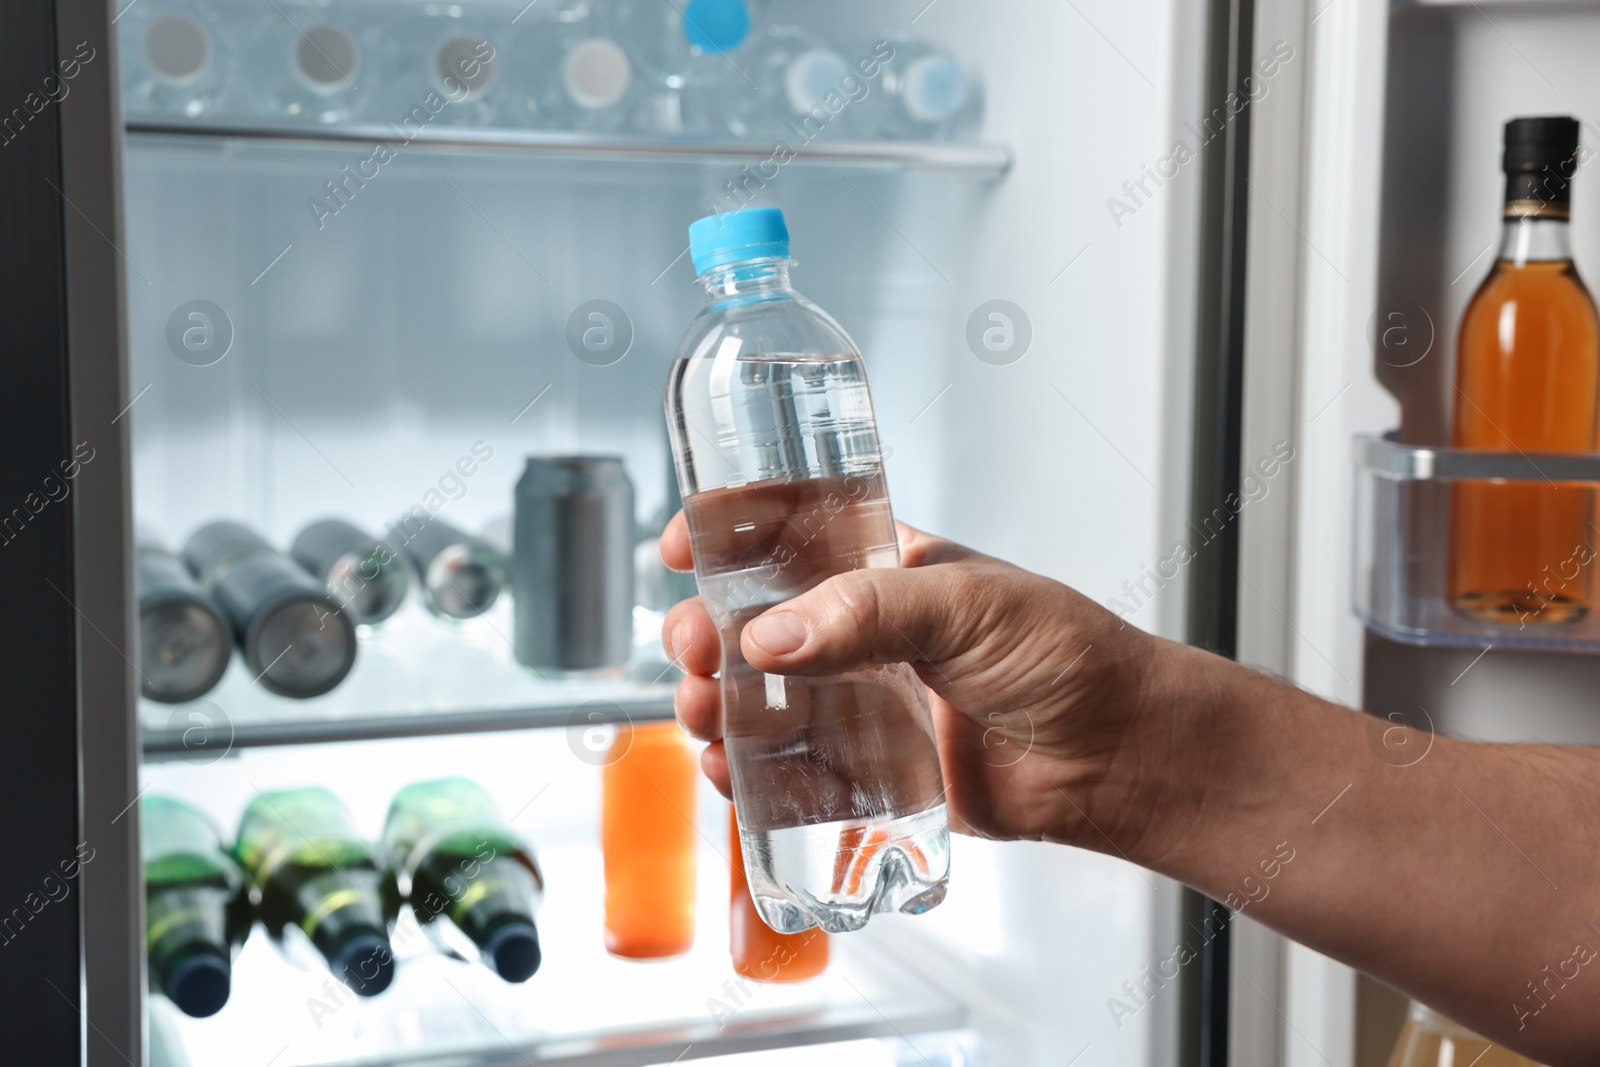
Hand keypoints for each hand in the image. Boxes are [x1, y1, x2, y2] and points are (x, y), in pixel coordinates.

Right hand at [661, 513, 1202, 854]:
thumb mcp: (968, 605)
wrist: (1116, 755)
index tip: (682, 546)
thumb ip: (870, 614)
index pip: (788, 530)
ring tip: (705, 715)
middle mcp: (859, 629)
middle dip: (706, 631)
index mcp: (883, 564)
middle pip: (752, 620)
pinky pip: (787, 768)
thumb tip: (773, 637)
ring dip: (714, 702)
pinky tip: (730, 772)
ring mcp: (857, 699)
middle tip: (700, 651)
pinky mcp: (864, 768)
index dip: (727, 531)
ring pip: (757, 696)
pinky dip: (746, 771)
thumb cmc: (1065, 655)